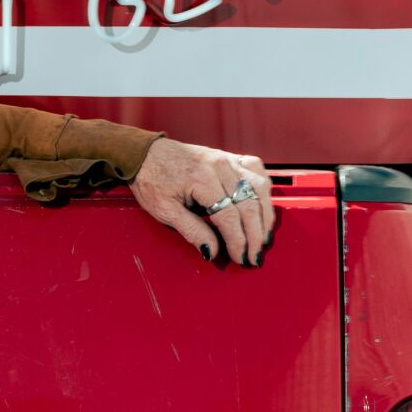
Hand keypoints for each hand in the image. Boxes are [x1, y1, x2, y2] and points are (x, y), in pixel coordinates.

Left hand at [130, 138, 274, 265]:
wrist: (146, 154)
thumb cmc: (152, 180)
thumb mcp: (164, 210)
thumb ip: (191, 230)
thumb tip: (211, 251)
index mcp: (200, 179)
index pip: (229, 216)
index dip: (238, 241)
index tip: (241, 258)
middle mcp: (219, 166)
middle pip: (249, 204)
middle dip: (255, 235)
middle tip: (255, 256)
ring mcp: (227, 159)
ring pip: (259, 187)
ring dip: (265, 215)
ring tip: (262, 238)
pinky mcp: (230, 157)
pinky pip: (256, 170)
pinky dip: (264, 190)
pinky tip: (263, 207)